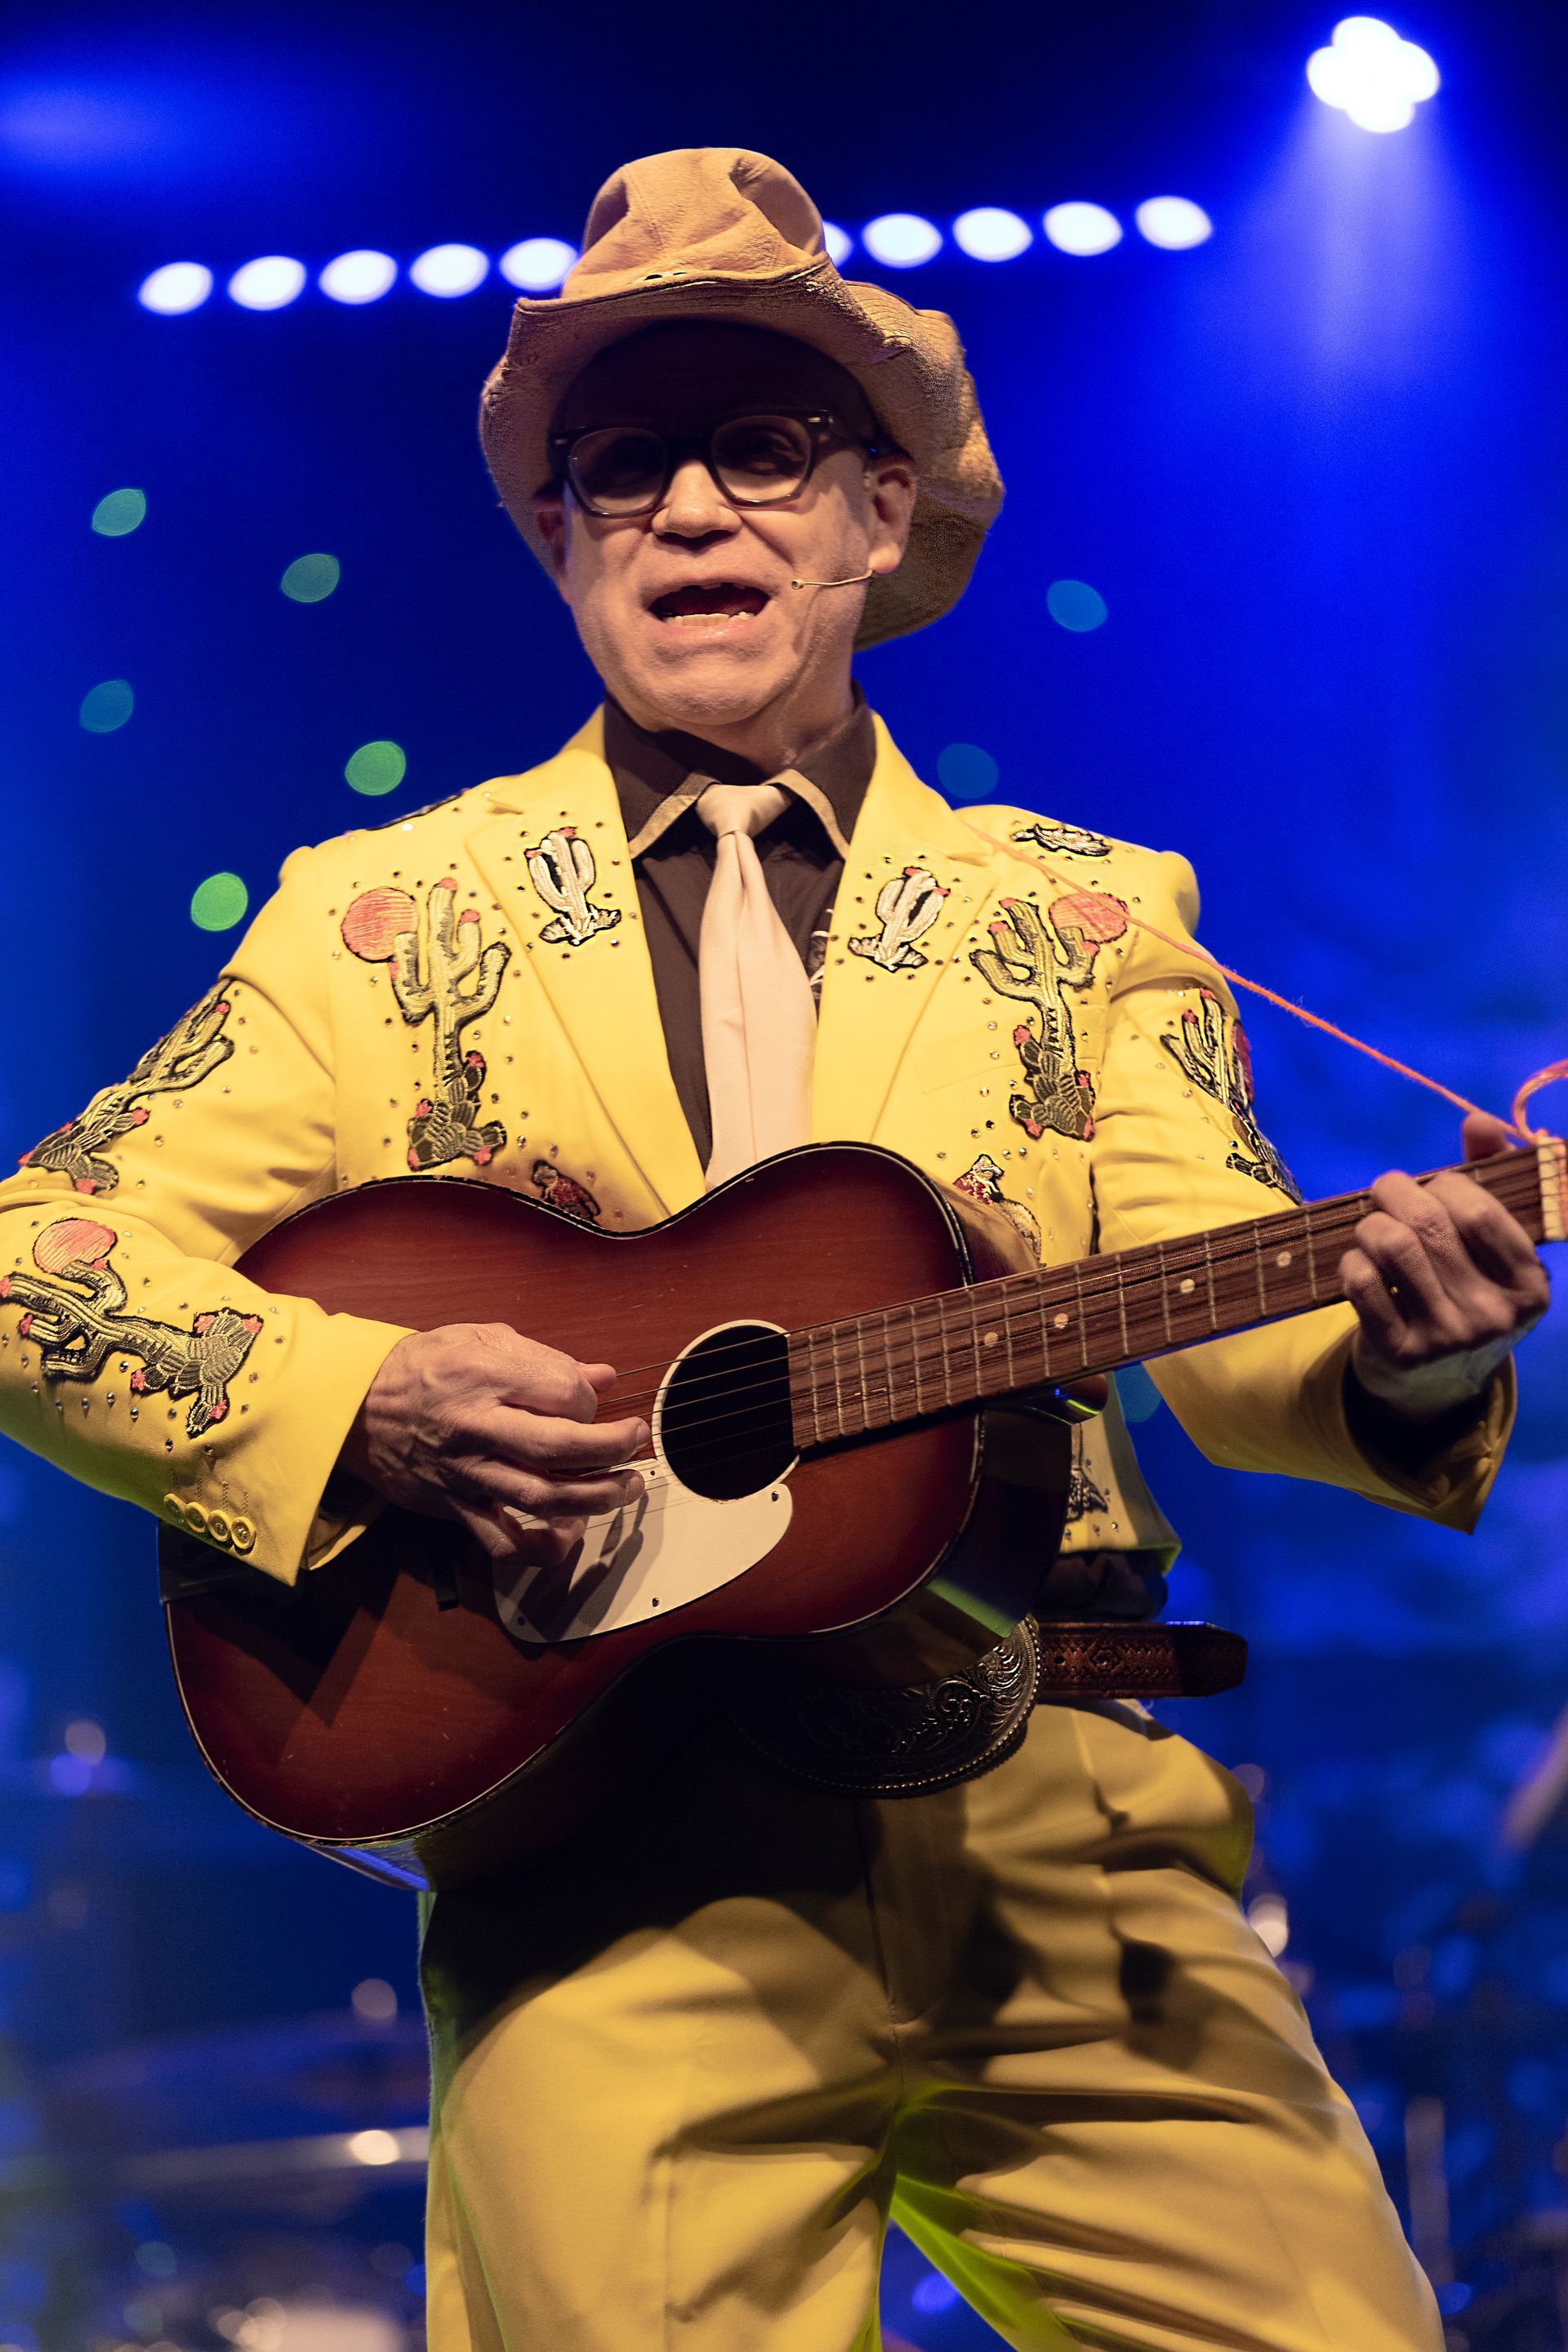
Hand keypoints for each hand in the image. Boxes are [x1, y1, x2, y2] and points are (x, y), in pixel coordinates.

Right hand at [338, 1323, 647, 1565]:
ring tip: (626, 1487)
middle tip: (635, 1440)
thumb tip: (603, 1376)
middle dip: (612, 1446)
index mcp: (483, 1373)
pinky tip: (569, 1533)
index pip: (562, 1391)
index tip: (590, 1398)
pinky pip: (503, 1542)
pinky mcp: (456, 1507)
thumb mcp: (478, 1338)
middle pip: (560, 1445)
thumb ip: (544, 1358)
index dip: (588, 1397)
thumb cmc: (421, 1369)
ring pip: (542, 1496)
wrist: (354, 1410)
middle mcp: (475, 1425)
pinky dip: (542, 1546)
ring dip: (596, 1497)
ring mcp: (466, 1472)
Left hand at [1342, 1112, 1550, 1423]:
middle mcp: (1494, 1315)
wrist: (1434, 1383)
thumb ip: (1490, 1178)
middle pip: (1427, 1223)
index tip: (1428, 1185)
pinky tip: (1360, 1265)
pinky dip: (1351, 1261)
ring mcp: (1447, 1338)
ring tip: (1372, 1228)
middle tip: (1384, 1192)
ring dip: (1369, 1224)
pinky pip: (1360, 1281)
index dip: (1442, 1184)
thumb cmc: (1464, 1292)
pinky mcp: (1399, 1352)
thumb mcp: (1490, 1247)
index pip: (1478, 1209)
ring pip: (1390, 1246)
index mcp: (1530, 1286)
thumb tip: (1480, 1122)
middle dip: (1394, 1192)